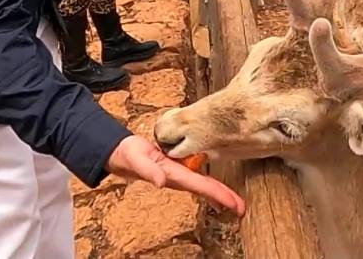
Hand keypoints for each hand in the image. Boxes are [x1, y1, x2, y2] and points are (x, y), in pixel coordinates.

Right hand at [106, 135, 245, 217]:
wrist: (120, 154)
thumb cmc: (128, 156)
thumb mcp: (136, 159)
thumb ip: (148, 170)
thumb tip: (161, 182)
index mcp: (173, 176)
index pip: (201, 186)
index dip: (219, 195)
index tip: (235, 204)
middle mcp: (179, 178)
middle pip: (206, 189)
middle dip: (225, 199)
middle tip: (242, 209)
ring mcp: (179, 175)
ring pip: (204, 186)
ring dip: (220, 194)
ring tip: (235, 203)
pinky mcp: (177, 168)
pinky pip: (197, 179)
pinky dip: (209, 185)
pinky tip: (215, 189)